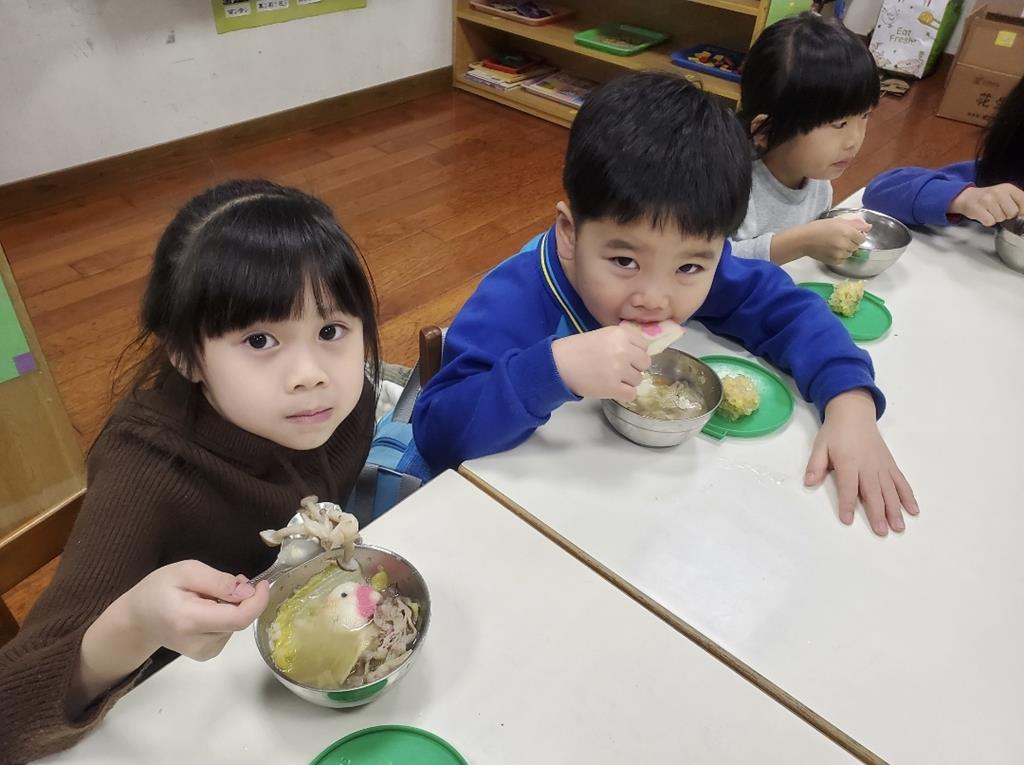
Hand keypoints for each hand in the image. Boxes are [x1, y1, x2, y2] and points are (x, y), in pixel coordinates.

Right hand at [72, 561, 268, 715]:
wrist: (138, 618)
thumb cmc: (158, 590)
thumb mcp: (186, 571)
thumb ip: (218, 581)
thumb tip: (248, 591)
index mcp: (190, 620)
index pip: (238, 618)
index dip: (257, 601)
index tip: (262, 583)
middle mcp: (199, 643)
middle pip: (239, 621)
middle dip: (243, 598)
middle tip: (229, 581)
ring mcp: (203, 652)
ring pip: (235, 625)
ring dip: (233, 607)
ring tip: (210, 595)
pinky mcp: (207, 654)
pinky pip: (228, 631)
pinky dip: (226, 616)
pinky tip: (209, 609)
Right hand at [552, 325, 650, 400]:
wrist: (558, 364)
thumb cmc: (577, 349)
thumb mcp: (602, 335)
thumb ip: (622, 341)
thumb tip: (640, 352)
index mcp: (620, 334)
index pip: (645, 346)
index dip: (635, 353)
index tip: (624, 356)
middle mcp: (623, 350)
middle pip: (645, 363)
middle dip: (634, 367)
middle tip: (618, 370)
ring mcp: (619, 369)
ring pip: (638, 379)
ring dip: (627, 381)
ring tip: (610, 378)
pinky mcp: (613, 387)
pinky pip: (631, 394)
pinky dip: (623, 394)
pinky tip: (611, 389)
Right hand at [798, 217, 872, 264]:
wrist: (804, 240)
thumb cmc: (819, 227)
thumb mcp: (837, 221)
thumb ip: (855, 224)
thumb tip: (869, 227)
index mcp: (847, 231)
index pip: (862, 237)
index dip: (856, 236)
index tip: (849, 234)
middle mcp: (846, 243)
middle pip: (856, 246)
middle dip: (851, 243)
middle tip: (839, 239)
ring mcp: (840, 253)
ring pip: (850, 254)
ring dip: (845, 250)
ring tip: (834, 245)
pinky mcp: (835, 261)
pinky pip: (843, 260)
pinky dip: (839, 256)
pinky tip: (830, 251)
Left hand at [804, 389, 918, 535]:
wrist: (855, 413)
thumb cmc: (835, 432)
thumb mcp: (820, 446)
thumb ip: (816, 465)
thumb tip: (808, 482)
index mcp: (849, 462)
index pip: (848, 487)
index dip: (847, 504)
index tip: (847, 520)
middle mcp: (868, 466)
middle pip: (873, 492)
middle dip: (877, 513)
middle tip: (881, 532)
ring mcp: (882, 465)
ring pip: (890, 490)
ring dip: (895, 509)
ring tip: (899, 527)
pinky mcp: (891, 464)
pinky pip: (901, 481)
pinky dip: (908, 495)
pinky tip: (913, 510)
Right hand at [949, 183, 1023, 226]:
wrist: (967, 197)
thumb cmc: (988, 198)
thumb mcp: (1005, 194)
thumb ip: (1017, 201)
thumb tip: (1023, 214)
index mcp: (1008, 188)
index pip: (1023, 202)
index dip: (1021, 211)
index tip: (1016, 213)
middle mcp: (998, 192)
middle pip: (1013, 212)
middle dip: (1007, 215)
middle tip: (999, 211)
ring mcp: (987, 200)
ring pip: (1001, 218)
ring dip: (996, 218)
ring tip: (990, 212)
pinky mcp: (978, 209)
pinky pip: (990, 222)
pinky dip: (987, 222)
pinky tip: (984, 215)